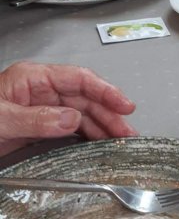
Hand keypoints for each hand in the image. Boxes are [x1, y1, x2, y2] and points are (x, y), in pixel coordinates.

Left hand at [0, 62, 136, 155]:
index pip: (78, 78)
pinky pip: (69, 126)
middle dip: (108, 112)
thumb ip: (37, 118)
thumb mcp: (1, 119)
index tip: (122, 104)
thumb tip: (71, 118)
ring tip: (119, 138)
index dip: (104, 89)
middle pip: (83, 97)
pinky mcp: (38, 125)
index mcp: (33, 77)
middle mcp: (41, 89)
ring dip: (101, 125)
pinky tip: (97, 141)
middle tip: (126, 130)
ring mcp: (41, 106)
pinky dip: (86, 134)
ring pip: (80, 113)